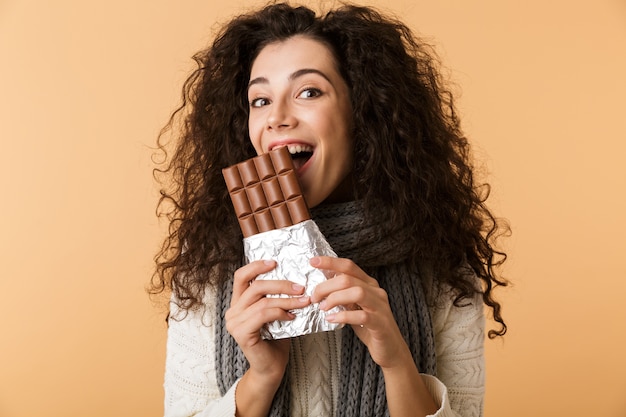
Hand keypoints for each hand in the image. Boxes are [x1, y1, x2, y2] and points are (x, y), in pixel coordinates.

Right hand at [225, 260, 310, 384]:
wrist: (271, 368)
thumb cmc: (275, 340)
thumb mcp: (275, 313)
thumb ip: (276, 297)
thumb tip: (296, 279)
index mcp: (238, 302)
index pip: (241, 276)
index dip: (256, 266)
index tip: (275, 262)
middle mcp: (232, 311)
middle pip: (255, 286)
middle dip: (281, 284)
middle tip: (301, 286)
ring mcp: (234, 323)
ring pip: (262, 301)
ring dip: (287, 299)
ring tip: (304, 301)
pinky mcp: (242, 333)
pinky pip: (264, 315)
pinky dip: (281, 313)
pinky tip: (293, 317)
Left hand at [309, 256, 409, 368]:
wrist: (390, 350)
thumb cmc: (369, 327)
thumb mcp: (354, 306)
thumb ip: (343, 295)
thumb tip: (321, 287)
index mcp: (369, 284)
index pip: (349, 266)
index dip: (330, 262)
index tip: (313, 261)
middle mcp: (376, 291)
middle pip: (348, 279)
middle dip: (326, 286)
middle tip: (315, 297)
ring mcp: (380, 307)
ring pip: (357, 292)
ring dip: (335, 298)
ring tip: (323, 307)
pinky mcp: (380, 323)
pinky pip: (362, 315)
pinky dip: (343, 316)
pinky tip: (331, 319)